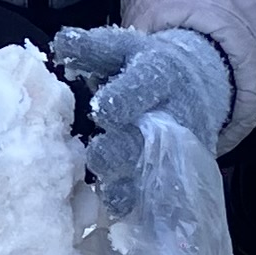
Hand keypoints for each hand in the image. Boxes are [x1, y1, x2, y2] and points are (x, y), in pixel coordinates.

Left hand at [49, 23, 231, 214]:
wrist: (196, 85)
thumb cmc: (145, 66)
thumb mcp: (123, 48)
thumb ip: (92, 49)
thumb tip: (59, 42)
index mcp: (159, 75)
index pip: (142, 86)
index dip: (124, 100)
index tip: (103, 111)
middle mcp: (172, 112)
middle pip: (147, 136)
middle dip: (121, 150)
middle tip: (97, 157)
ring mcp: (180, 147)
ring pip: (156, 171)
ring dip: (131, 185)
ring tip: (109, 192)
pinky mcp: (181, 173)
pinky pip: (165, 195)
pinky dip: (145, 206)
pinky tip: (123, 212)